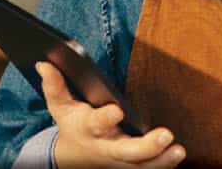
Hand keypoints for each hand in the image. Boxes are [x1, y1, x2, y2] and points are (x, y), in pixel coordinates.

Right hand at [37, 62, 185, 167]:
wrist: (75, 158)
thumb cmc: (74, 125)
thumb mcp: (61, 107)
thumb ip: (55, 86)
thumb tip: (44, 63)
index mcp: (88, 129)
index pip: (95, 123)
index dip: (105, 118)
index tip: (116, 110)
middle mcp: (106, 147)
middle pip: (125, 151)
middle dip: (146, 146)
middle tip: (166, 135)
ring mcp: (120, 161)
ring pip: (142, 166)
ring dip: (161, 160)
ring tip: (178, 150)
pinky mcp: (131, 168)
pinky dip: (163, 166)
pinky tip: (176, 157)